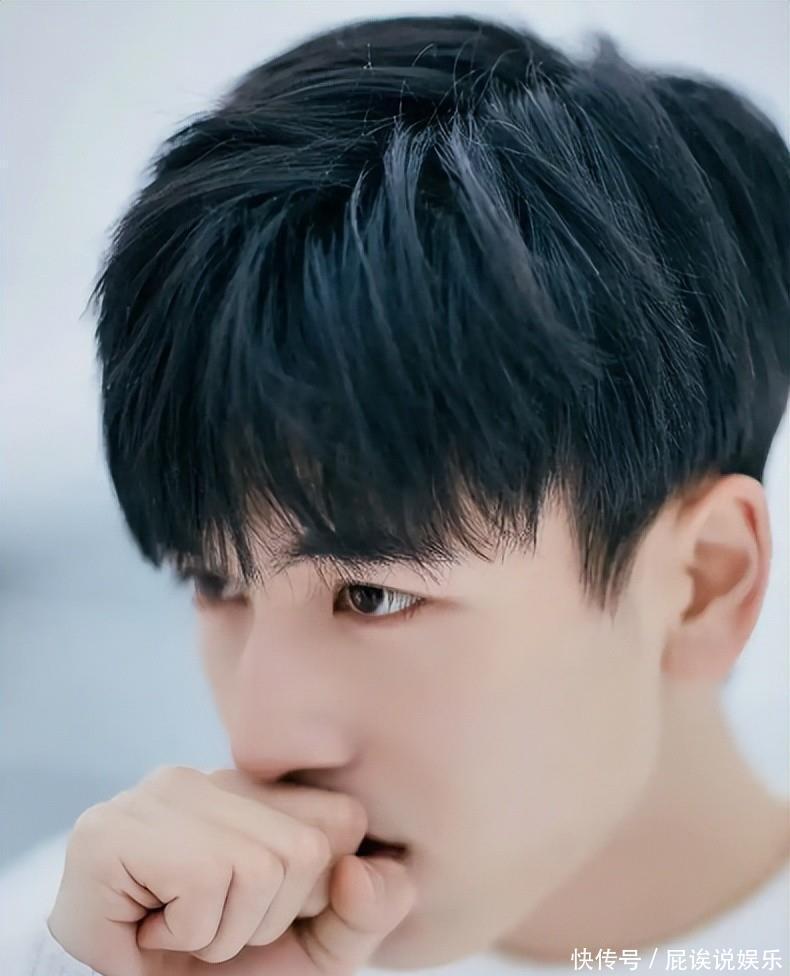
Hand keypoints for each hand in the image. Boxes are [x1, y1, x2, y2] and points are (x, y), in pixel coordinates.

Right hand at [46, 766, 415, 975]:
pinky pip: (202, 883)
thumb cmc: (225, 968)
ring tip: (182, 929)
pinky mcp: (110, 830)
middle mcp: (212, 777)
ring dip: (224, 933)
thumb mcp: (317, 945)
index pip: (345, 818)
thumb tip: (357, 871)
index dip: (320, 892)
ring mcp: (158, 793)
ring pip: (257, 868)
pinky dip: (186, 935)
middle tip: (216, 927)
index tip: (269, 914)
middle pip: (305, 850)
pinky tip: (148, 931)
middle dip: (270, 920)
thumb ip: (368, 909)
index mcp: (262, 791)